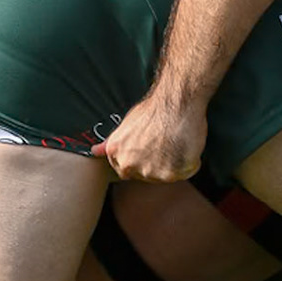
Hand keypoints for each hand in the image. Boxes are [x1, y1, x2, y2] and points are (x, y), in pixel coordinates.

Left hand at [92, 90, 206, 183]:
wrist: (176, 104)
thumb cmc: (154, 110)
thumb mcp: (126, 124)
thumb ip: (112, 143)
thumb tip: (95, 151)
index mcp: (116, 151)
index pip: (121, 169)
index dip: (136, 160)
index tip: (146, 152)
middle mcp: (129, 164)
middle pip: (142, 175)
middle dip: (152, 164)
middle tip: (162, 146)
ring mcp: (149, 171)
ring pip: (162, 176)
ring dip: (170, 165)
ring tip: (174, 143)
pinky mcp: (169, 175)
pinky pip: (180, 174)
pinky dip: (186, 164)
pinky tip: (184, 146)